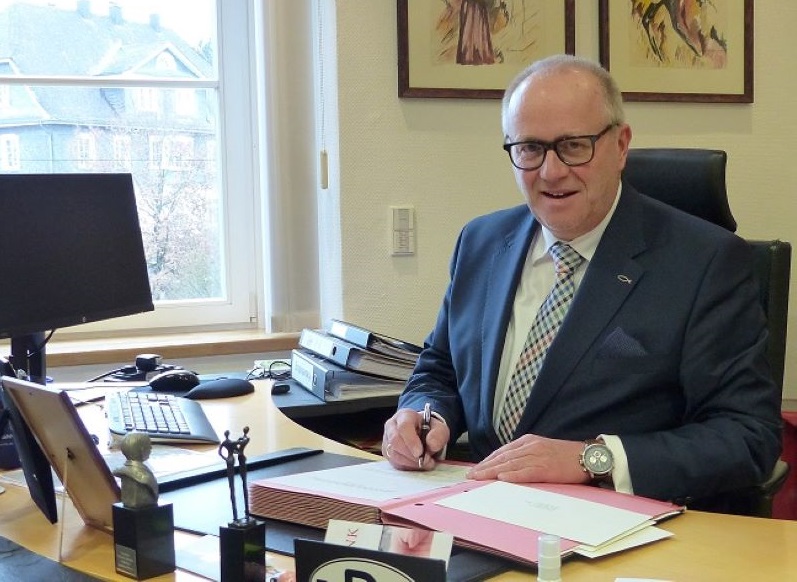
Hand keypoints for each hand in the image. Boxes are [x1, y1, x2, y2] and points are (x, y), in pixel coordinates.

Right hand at [383, 408, 449, 470]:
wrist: (423, 434)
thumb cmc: (429, 430)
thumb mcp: (440, 429)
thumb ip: (438, 435)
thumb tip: (431, 445)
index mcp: (405, 416)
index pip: (404, 426)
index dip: (411, 441)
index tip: (420, 453)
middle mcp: (392, 426)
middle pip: (395, 441)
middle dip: (411, 454)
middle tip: (426, 461)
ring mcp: (387, 440)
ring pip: (393, 453)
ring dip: (410, 462)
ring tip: (425, 463)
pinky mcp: (387, 452)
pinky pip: (394, 462)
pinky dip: (407, 466)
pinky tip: (417, 465)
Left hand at [466, 434, 589, 484]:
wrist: (587, 456)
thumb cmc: (565, 456)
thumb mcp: (542, 449)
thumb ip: (526, 454)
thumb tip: (508, 465)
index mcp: (528, 441)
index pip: (502, 452)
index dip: (487, 461)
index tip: (475, 469)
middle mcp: (530, 447)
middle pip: (502, 458)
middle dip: (485, 467)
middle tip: (470, 476)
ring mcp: (538, 456)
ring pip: (510, 465)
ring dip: (492, 472)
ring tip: (479, 478)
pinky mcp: (546, 468)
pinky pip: (526, 472)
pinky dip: (513, 476)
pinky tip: (502, 479)